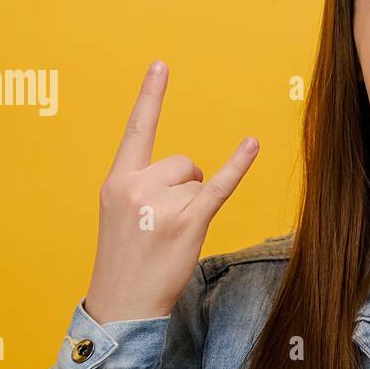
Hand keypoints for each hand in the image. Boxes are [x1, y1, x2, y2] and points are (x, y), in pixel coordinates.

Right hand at [83, 61, 258, 323]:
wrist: (122, 303)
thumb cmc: (126, 258)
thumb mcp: (120, 213)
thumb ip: (143, 184)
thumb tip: (188, 171)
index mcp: (117, 180)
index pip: (137, 130)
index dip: (151, 96)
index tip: (162, 65)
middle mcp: (137, 187)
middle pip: (183, 162)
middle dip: (183, 187)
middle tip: (164, 224)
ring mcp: (163, 205)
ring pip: (198, 182)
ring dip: (194, 207)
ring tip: (171, 236)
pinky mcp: (189, 223)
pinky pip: (219, 186)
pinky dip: (237, 165)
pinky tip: (252, 145)